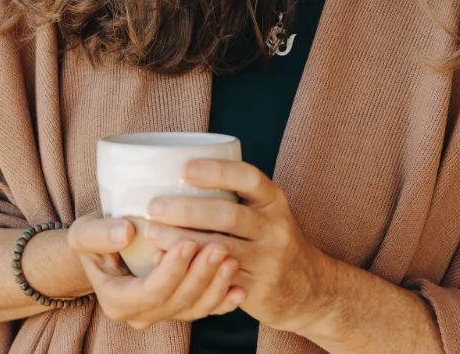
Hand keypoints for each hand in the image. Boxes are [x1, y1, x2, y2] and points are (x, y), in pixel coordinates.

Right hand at [66, 214, 245, 330]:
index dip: (172, 271)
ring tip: (231, 259)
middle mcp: (141, 314)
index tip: (189, 242)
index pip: (150, 292)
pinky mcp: (180, 307)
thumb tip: (126, 232)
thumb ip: (99, 234)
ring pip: (195, 309)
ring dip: (216, 286)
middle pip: (178, 302)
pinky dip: (223, 300)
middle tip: (220, 246)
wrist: (103, 251)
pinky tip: (240, 287)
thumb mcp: (84, 233)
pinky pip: (204, 310)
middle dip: (201, 276)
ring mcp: (162, 314)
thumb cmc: (94, 239)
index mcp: (117, 301)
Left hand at [144, 159, 335, 334]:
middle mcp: (275, 228)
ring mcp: (267, 261)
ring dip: (181, 241)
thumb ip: (232, 195)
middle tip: (155, 206)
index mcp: (274, 200)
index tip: (185, 169)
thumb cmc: (270, 238)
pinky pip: (218, 278)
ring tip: (152, 233)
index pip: (249, 178)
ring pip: (220, 249)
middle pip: (230, 215)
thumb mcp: (265, 211)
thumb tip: (172, 175)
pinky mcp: (256, 289)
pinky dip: (188, 268)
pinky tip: (164, 261)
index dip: (217, 172)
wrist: (308, 288)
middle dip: (188, 210)